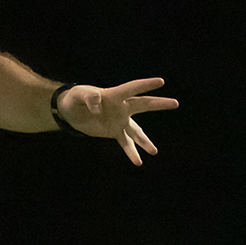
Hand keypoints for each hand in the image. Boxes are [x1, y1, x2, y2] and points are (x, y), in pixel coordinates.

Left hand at [56, 78, 177, 165]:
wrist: (70, 112)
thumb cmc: (75, 98)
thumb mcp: (78, 95)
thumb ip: (89, 98)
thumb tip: (97, 107)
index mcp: (114, 95)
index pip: (132, 88)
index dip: (145, 85)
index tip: (160, 82)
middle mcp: (121, 107)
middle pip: (143, 105)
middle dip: (158, 104)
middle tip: (175, 103)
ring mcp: (120, 120)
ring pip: (137, 131)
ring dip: (145, 141)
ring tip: (154, 152)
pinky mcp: (114, 132)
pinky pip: (125, 143)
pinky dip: (131, 153)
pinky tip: (138, 162)